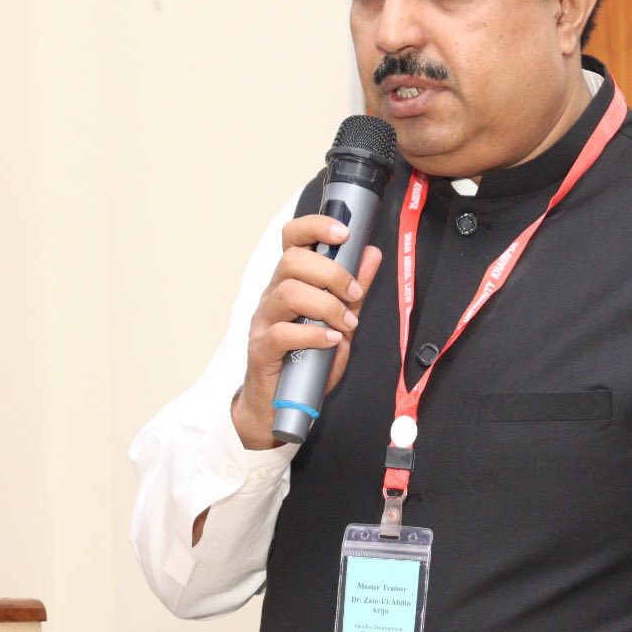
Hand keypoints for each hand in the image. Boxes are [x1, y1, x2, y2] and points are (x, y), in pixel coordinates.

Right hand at [230, 214, 383, 449]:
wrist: (278, 405)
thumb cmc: (306, 360)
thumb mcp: (339, 321)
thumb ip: (353, 290)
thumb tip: (371, 254)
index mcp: (290, 281)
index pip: (292, 238)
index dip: (315, 226)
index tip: (344, 233)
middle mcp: (273, 295)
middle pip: (292, 260)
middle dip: (332, 273)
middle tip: (354, 293)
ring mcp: (264, 320)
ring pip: (288, 292)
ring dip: (327, 305)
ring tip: (346, 324)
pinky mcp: (261, 348)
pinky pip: (283, 333)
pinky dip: (314, 335)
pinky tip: (331, 341)